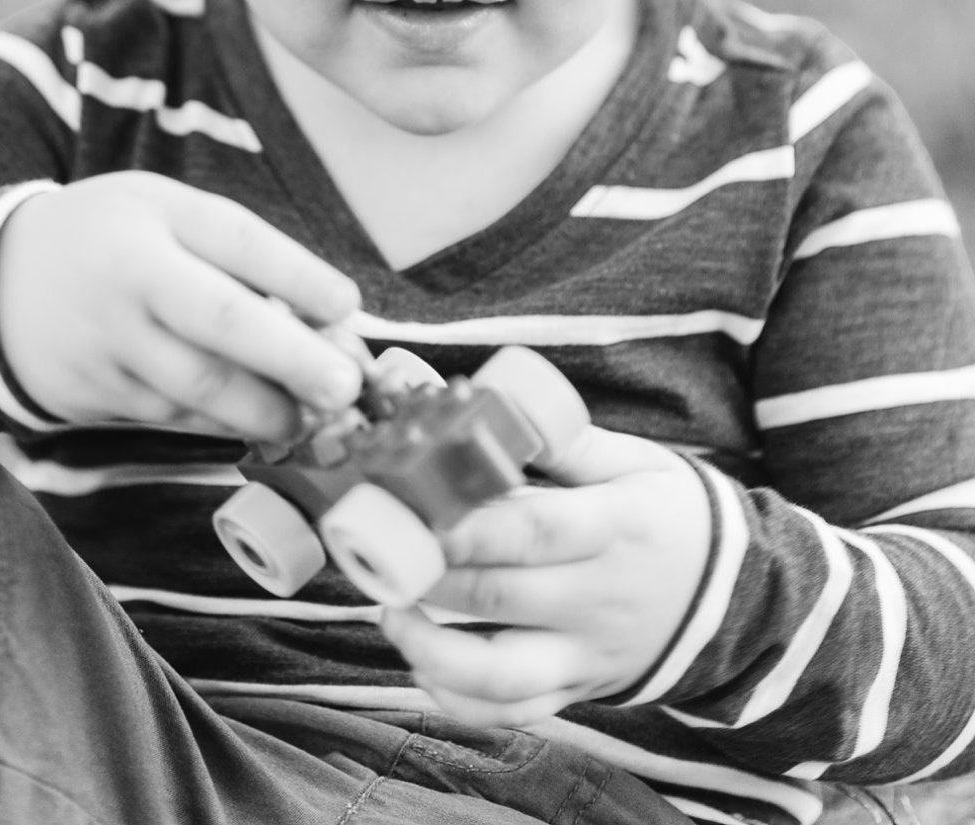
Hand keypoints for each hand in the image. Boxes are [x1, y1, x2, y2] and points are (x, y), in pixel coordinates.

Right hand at [0, 173, 363, 440]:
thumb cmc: (111, 237)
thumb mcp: (164, 210)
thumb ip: (236, 252)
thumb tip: (326, 313)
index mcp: (153, 222)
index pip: (235, 243)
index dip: (295, 276)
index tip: (347, 304)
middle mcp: (128, 284)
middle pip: (217, 325)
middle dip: (289, 359)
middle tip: (343, 386)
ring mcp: (107, 347)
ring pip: (197, 388)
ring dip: (264, 408)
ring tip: (312, 418)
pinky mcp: (94, 399)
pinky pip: (171, 416)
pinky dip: (220, 423)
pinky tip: (259, 421)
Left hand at [381, 422, 711, 725]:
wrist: (739, 597)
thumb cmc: (668, 512)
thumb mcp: (632, 461)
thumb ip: (562, 439)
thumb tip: (489, 403)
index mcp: (613, 528)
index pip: (537, 531)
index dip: (471, 525)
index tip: (414, 511)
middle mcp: (597, 599)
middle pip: (503, 597)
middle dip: (430, 578)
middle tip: (377, 552)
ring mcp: (586, 654)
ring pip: (503, 675)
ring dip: (433, 650)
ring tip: (391, 613)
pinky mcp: (576, 689)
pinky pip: (514, 713)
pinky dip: (460, 699)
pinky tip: (421, 662)